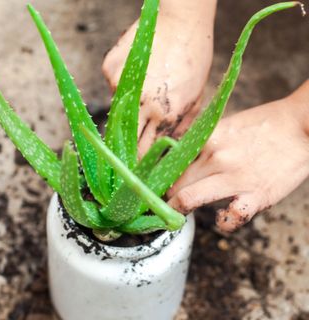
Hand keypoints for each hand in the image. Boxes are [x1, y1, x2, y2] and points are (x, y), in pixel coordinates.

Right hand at [102, 1, 215, 156]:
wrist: (181, 21)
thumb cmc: (194, 60)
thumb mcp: (196, 100)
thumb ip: (180, 129)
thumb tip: (168, 150)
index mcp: (165, 114)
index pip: (145, 153)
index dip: (141, 163)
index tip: (140, 167)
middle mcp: (140, 103)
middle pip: (126, 140)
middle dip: (129, 147)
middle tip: (135, 145)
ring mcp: (121, 84)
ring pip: (118, 114)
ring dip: (128, 114)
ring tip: (146, 98)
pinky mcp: (109, 69)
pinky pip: (114, 91)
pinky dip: (124, 91)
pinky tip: (140, 79)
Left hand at [168, 81, 308, 231]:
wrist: (302, 126)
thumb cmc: (265, 124)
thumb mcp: (227, 124)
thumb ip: (205, 139)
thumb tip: (182, 152)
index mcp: (209, 138)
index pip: (172, 160)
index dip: (161, 174)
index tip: (156, 182)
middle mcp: (216, 158)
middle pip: (176, 182)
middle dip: (167, 194)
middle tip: (163, 200)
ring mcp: (234, 178)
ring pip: (190, 198)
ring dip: (179, 209)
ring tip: (177, 213)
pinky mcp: (255, 196)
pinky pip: (230, 218)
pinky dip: (222, 223)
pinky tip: (221, 220)